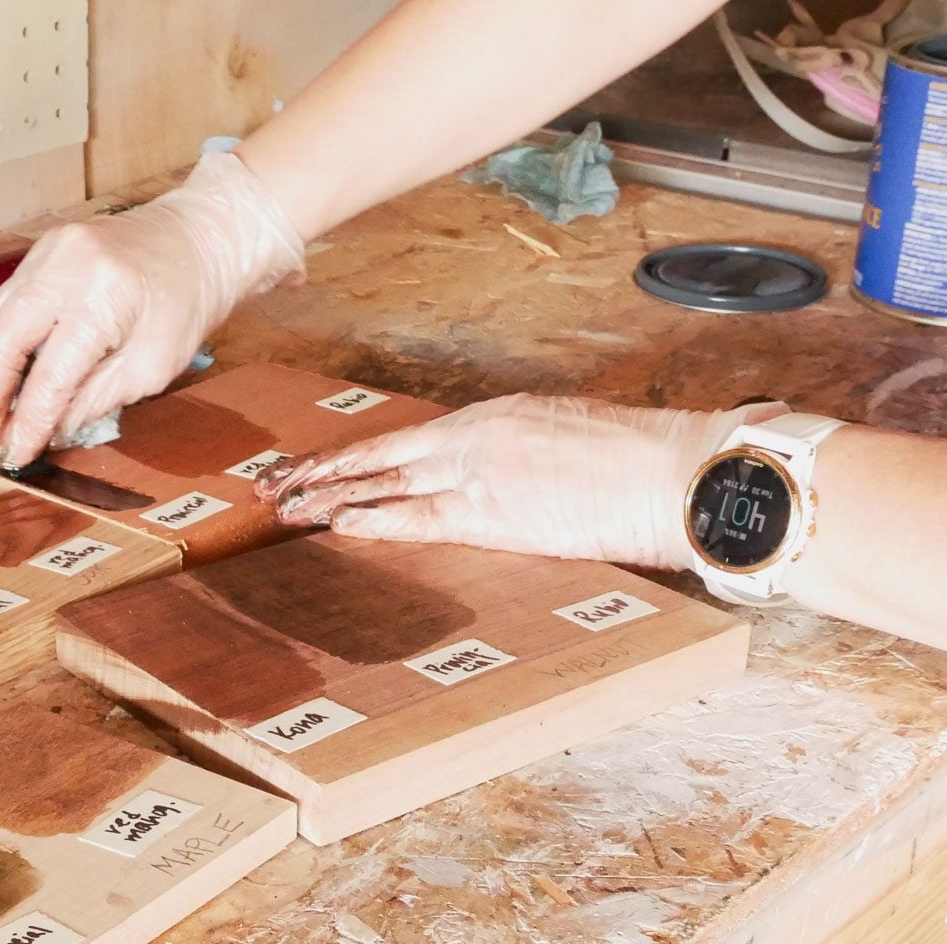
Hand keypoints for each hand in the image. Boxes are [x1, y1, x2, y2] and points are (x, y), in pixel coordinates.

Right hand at [0, 153, 304, 470]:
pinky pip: (4, 303)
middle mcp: (65, 268)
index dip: (26, 423)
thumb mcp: (152, 367)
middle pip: (1, 343)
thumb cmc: (185, 304)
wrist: (198, 238)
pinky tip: (6, 374)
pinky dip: (0, 343)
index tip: (12, 456)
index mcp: (103, 300)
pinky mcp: (41, 250)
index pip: (49, 376)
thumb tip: (47, 431)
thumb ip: (95, 398)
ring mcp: (47, 253)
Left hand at [256, 394, 789, 570]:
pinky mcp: (491, 513)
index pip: (408, 439)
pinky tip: (334, 523)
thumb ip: (517, 454)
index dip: (359, 454)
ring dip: (330, 495)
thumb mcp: (564, 438)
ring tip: (284, 506)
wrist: (672, 474)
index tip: (322, 463)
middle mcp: (475, 437)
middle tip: (274, 481)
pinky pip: (416, 518)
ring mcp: (478, 472)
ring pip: (384, 482)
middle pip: (380, 453)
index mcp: (494, 416)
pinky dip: (372, 519)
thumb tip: (498, 479)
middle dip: (323, 468)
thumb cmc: (636, 462)